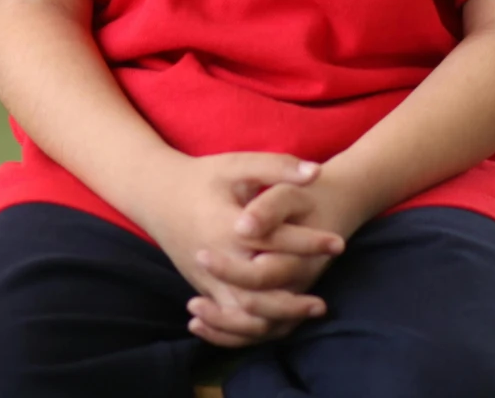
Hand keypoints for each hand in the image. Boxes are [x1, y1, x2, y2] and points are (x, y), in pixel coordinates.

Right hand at [138, 153, 341, 348]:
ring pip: (244, 315)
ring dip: (280, 316)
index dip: (309, 242)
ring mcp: (206, 280)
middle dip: (295, 295)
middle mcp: (215, 259)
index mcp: (225, 226)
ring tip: (314, 308)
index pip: (274, 240)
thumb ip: (276, 167)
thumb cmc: (202, 178)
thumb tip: (317, 172)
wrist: (157, 196)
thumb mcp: (236, 165)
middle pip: (259, 290)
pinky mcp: (203, 290)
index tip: (338, 242)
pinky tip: (284, 321)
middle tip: (327, 292)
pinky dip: (255, 329)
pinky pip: (229, 323)